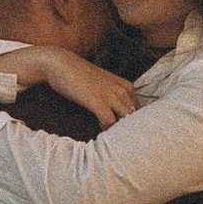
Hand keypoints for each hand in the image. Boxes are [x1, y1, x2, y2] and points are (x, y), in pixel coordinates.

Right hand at [9, 44, 138, 127]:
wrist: (61, 63)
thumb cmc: (79, 76)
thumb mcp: (103, 84)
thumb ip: (114, 97)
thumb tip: (119, 116)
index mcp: (126, 86)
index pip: (141, 110)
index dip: (135, 123)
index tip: (128, 133)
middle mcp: (122, 90)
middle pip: (137, 117)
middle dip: (131, 130)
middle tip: (121, 140)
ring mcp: (111, 95)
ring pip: (126, 120)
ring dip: (119, 131)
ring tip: (111, 138)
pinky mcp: (98, 101)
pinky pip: (109, 122)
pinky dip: (106, 129)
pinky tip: (99, 130)